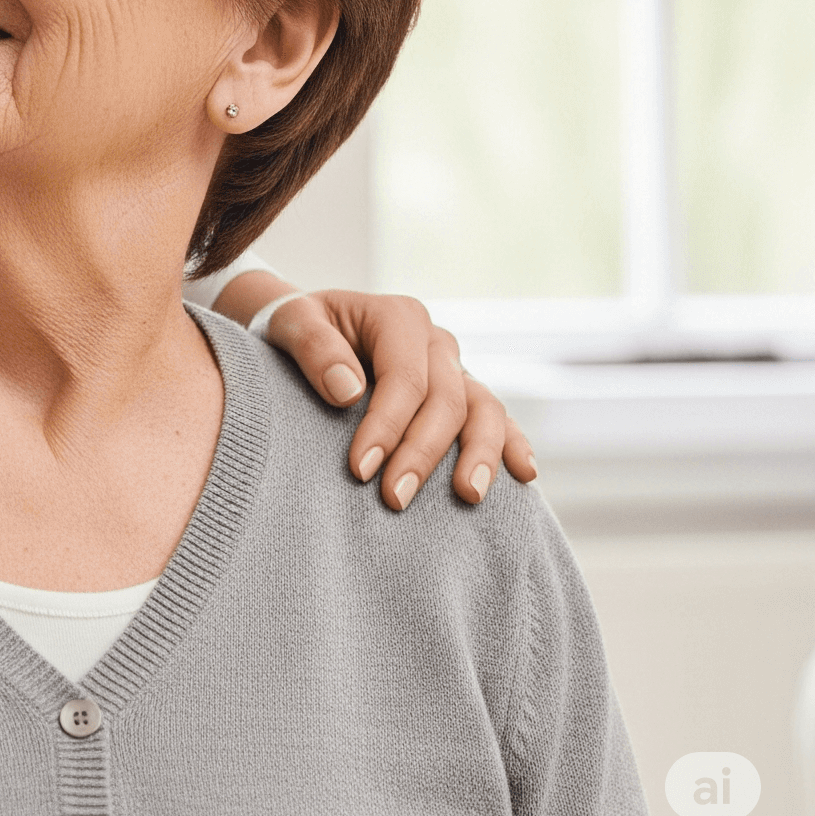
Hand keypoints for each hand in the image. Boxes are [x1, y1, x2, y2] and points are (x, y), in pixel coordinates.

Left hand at [214, 273, 536, 509]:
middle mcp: (435, 341)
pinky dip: (511, 442)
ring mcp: (454, 368)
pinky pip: (496, 417)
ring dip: (480, 454)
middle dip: (421, 453)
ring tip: (467, 497)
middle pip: (445, 399)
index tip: (361, 469)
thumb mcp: (291, 322)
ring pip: (484, 409)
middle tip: (394, 498)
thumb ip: (314, 347)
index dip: (387, 425)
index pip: (405, 378)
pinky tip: (523, 473)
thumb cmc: (298, 326)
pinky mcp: (462, 394)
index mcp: (398, 316)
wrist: (310, 329)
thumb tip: (349, 391)